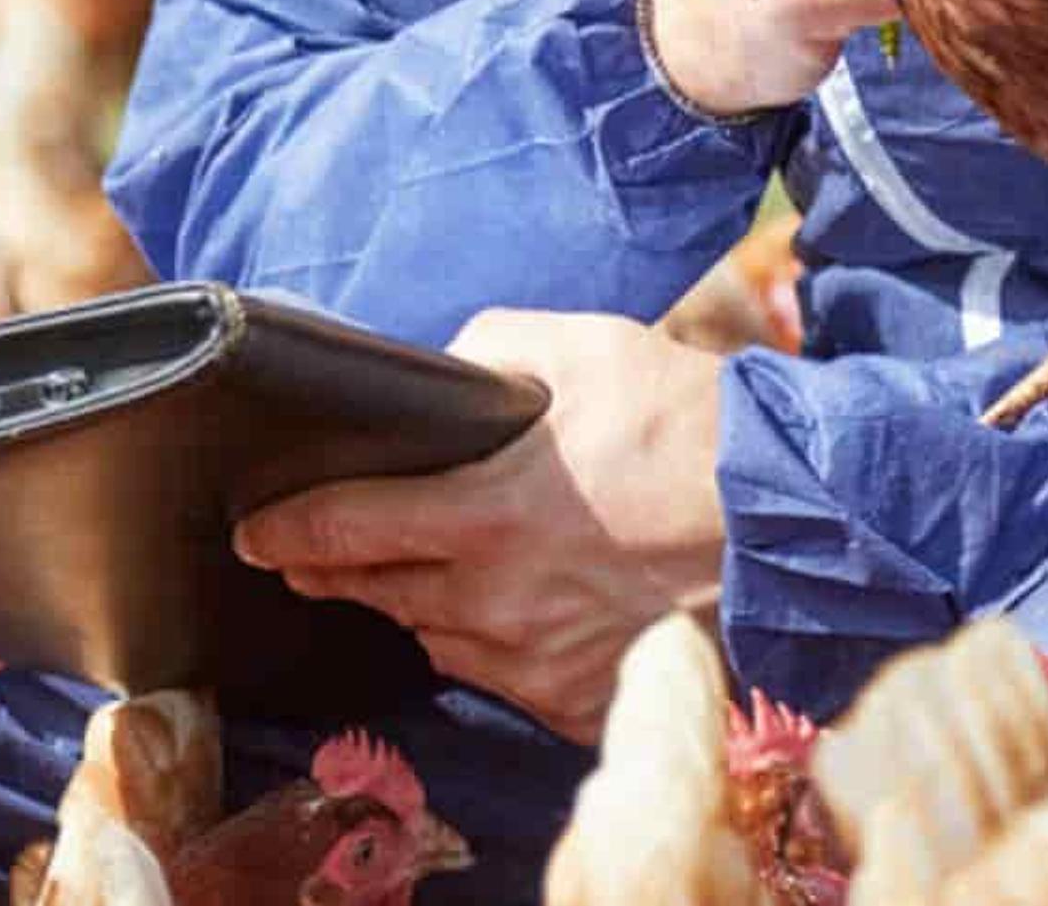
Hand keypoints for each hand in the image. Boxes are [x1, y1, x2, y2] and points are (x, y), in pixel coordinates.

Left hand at [232, 310, 728, 742]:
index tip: (253, 533)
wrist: (795, 518)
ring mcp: (541, 664)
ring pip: (440, 639)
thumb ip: (481, 355)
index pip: (343, 532)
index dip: (285, 532)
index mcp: (483, 517)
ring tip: (415, 571)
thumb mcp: (575, 347)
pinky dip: (492, 644)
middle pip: (377, 594)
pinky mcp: (583, 701)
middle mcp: (500, 604)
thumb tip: (436, 376)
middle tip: (306, 554)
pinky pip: (506, 676)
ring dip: (418, 605)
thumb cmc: (685, 422)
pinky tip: (505, 610)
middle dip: (334, 571)